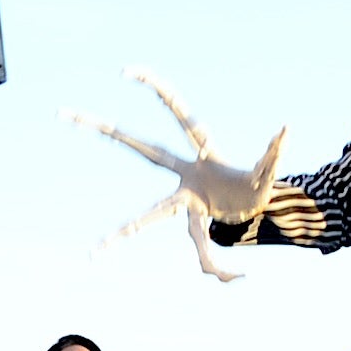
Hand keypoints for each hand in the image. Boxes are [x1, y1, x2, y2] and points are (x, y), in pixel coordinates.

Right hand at [68, 70, 293, 282]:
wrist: (262, 206)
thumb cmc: (260, 183)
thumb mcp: (268, 172)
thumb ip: (274, 153)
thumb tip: (286, 129)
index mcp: (201, 153)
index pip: (178, 116)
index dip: (158, 92)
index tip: (128, 72)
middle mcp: (184, 174)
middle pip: (142, 149)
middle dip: (105, 129)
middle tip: (65, 114)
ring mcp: (184, 198)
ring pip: (149, 217)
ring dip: (123, 234)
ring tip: (96, 251)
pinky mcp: (193, 221)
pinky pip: (202, 249)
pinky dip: (217, 267)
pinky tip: (202, 278)